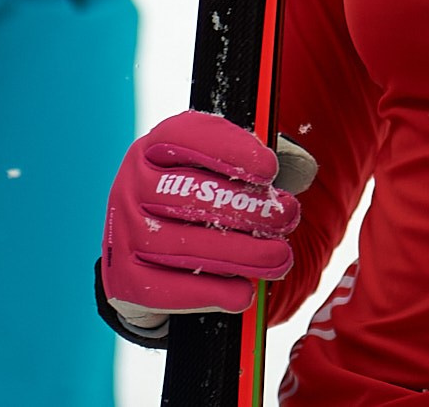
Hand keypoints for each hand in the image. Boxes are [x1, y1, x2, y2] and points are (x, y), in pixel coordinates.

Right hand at [100, 112, 309, 324]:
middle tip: (288, 217)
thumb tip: (303, 167)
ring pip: (186, 245)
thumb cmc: (193, 205)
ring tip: (280, 258)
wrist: (144, 259)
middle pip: (190, 194)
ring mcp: (124, 233)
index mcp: (154, 149)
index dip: (230, 150)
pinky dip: (214, 292)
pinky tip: (245, 292)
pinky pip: (173, 289)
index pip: (185, 137)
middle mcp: (131, 185)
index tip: (270, 169)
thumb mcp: (219, 173)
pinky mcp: (127, 280)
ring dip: (241, 254)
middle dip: (248, 208)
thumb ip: (260, 165)